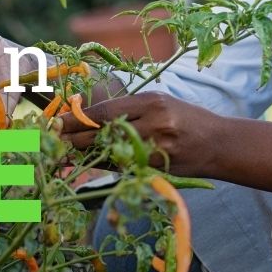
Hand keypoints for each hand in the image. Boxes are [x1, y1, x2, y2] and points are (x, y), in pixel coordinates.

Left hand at [58, 92, 227, 178]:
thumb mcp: (159, 103)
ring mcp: (157, 150)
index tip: (56, 122)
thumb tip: (88, 115)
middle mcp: (154, 124)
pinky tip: (94, 162)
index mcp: (152, 102)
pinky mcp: (159, 169)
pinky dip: (107, 164)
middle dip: (75, 139)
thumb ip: (128, 108)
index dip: (77, 119)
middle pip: (104, 135)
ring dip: (87, 154)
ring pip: (111, 154)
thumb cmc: (187, 118)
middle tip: (53, 141)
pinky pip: (124, 168)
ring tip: (67, 152)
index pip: (105, 112)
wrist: (219, 144)